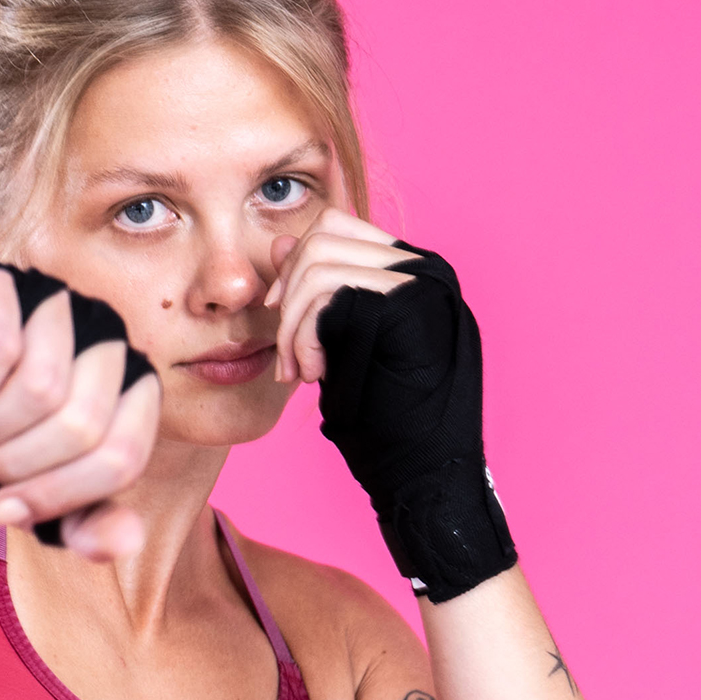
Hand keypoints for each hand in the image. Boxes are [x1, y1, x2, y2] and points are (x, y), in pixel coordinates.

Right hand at [0, 268, 159, 559]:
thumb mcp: (40, 495)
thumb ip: (85, 523)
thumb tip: (123, 542)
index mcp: (135, 391)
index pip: (123, 457)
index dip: (59, 496)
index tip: (5, 510)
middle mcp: (111, 339)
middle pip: (83, 425)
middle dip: (16, 465)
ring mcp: (61, 303)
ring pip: (44, 387)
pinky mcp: (5, 284)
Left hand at [267, 212, 518, 601]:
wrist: (424, 472)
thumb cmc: (386, 421)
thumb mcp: (342, 347)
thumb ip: (318, 296)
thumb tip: (279, 243)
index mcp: (413, 271)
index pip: (335, 227)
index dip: (292, 265)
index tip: (275, 315)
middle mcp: (425, 266)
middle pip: (321, 239)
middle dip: (286, 300)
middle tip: (284, 360)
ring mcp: (422, 281)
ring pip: (319, 266)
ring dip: (291, 326)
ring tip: (296, 372)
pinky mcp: (409, 304)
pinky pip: (330, 294)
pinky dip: (305, 335)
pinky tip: (312, 374)